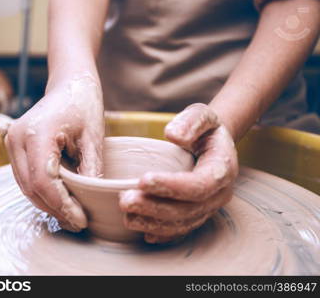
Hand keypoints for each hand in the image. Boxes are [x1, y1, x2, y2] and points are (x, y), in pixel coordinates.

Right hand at [5, 73, 103, 231]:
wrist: (69, 84)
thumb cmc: (83, 105)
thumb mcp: (93, 138)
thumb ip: (90, 170)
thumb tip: (90, 202)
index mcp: (36, 134)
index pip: (43, 182)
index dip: (62, 206)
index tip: (81, 219)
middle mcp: (16, 139)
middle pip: (30, 188)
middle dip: (55, 209)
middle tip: (78, 222)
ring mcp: (12, 143)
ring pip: (25, 186)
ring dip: (47, 203)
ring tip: (71, 215)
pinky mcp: (15, 147)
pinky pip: (25, 177)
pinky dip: (42, 192)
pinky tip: (60, 200)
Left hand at [119, 103, 238, 242]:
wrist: (212, 144)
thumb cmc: (204, 129)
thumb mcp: (201, 115)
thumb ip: (190, 121)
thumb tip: (173, 135)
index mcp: (222, 168)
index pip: (200, 184)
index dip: (172, 186)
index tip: (143, 179)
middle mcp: (219, 193)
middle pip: (188, 210)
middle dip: (155, 208)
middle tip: (125, 200)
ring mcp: (209, 207)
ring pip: (183, 223)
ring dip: (154, 223)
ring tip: (127, 215)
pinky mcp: (197, 215)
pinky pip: (181, 230)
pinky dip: (162, 233)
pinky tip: (142, 231)